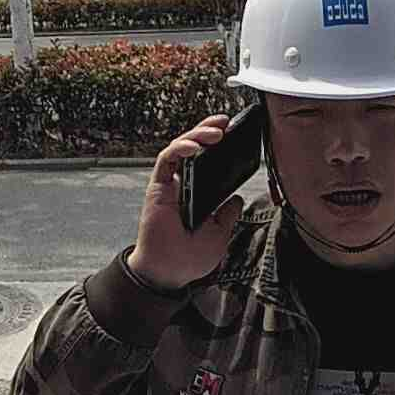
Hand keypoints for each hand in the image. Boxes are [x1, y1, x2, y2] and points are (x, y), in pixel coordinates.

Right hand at [128, 115, 243, 288]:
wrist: (166, 272)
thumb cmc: (187, 257)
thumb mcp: (219, 235)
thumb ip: (227, 215)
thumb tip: (235, 200)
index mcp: (198, 193)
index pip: (208, 161)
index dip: (219, 145)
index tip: (236, 132)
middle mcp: (183, 185)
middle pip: (195, 148)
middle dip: (208, 129)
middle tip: (226, 121)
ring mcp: (169, 184)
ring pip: (182, 147)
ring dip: (198, 134)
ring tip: (217, 131)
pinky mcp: (158, 186)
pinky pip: (167, 159)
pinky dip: (181, 148)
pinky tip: (196, 147)